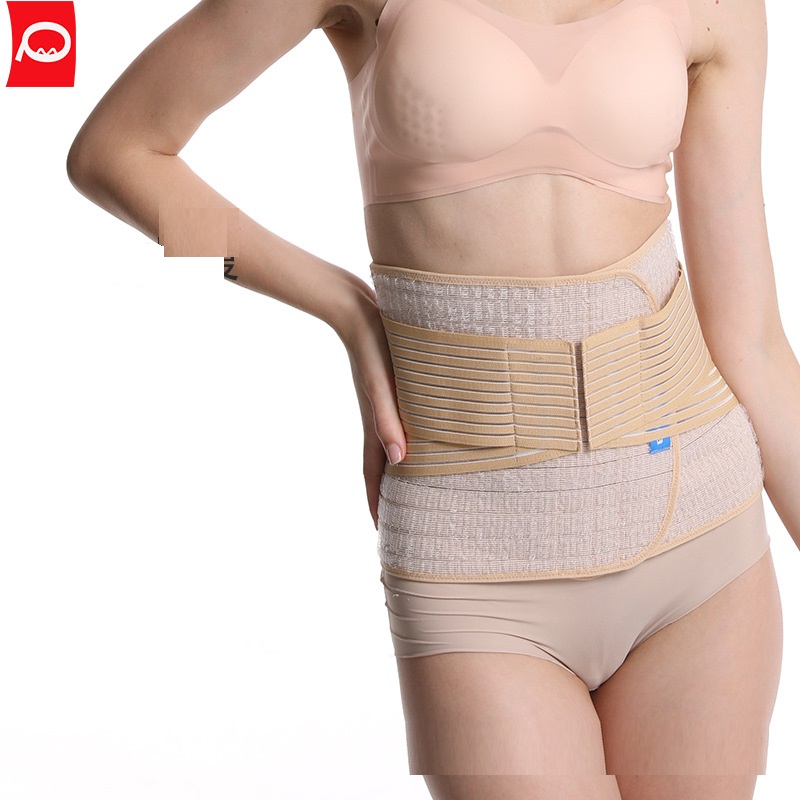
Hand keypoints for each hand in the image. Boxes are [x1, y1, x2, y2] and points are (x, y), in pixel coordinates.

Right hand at [341, 291, 406, 529]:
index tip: (382, 532)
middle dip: (390, 495)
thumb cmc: (372, 346)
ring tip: (413, 487)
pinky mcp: (392, 389)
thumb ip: (388, 422)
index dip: (377, 504)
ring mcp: (384, 406)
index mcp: (375, 425)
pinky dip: (406, 439)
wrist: (357, 309)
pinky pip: (398, 423)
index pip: (375, 475)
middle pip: (383, 467)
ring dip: (399, 470)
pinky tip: (419, 437)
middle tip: (402, 519)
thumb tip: (401, 461)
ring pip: (392, 446)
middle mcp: (379, 420)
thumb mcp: (381, 386)